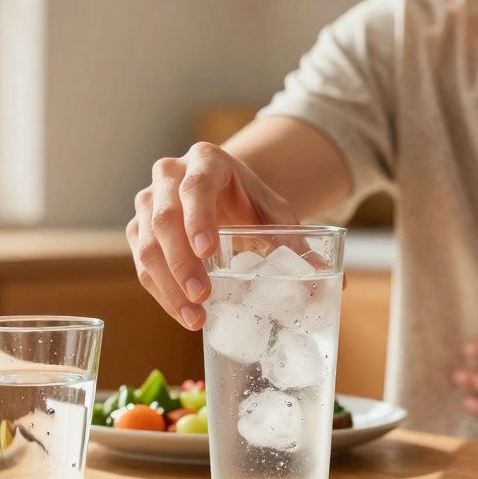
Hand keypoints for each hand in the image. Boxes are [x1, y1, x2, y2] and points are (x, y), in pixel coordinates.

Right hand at [126, 142, 297, 330]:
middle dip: (181, 262)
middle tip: (202, 296)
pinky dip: (161, 292)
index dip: (197, 218)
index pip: (195, 186)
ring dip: (168, 285)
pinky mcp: (139, 229)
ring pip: (146, 244)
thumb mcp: (276, 215)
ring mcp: (148, 201)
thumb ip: (299, 244)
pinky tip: (183, 313)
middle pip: (164, 218)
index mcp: (206, 161)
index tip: (208, 251)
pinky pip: (142, 263)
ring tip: (195, 317)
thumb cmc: (252, 203)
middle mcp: (169, 175)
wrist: (227, 194)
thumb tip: (337, 281)